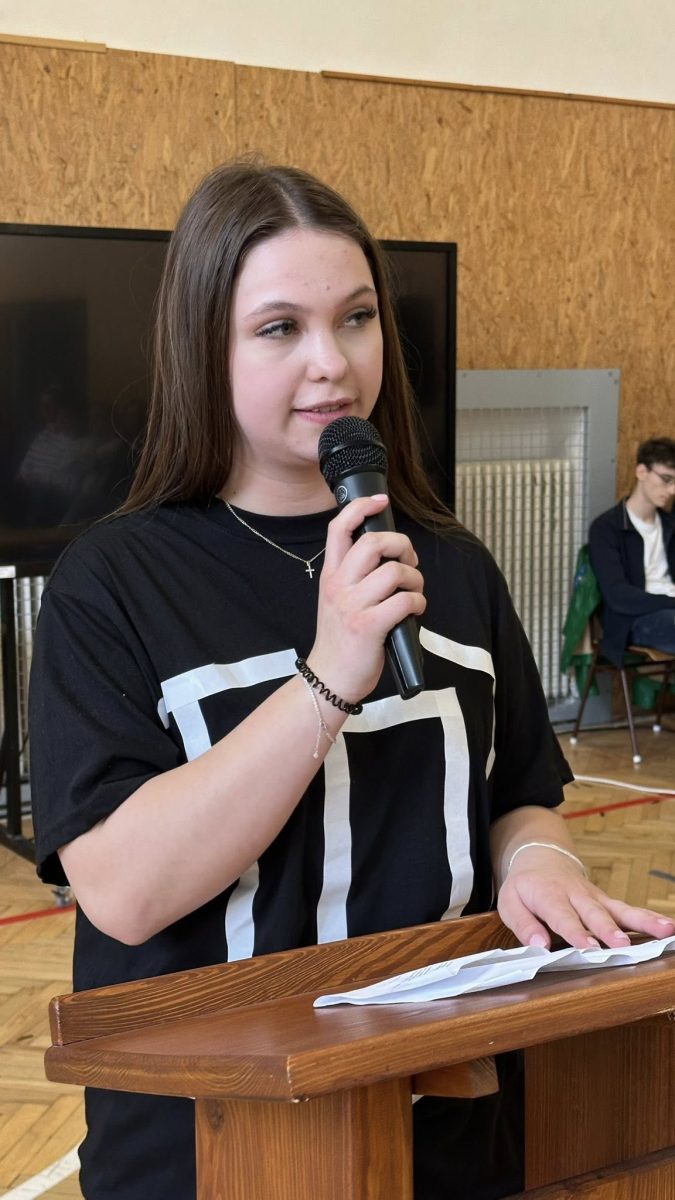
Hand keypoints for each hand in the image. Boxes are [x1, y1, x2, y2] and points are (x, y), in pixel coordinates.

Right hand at [309, 495, 425, 702]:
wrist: (329, 678)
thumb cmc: (341, 640)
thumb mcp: (337, 600)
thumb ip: (355, 577)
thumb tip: (391, 556)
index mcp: (331, 575)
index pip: (339, 528)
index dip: (360, 507)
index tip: (380, 501)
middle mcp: (338, 585)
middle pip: (373, 542)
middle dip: (402, 546)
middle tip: (409, 562)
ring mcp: (353, 605)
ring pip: (395, 571)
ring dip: (415, 579)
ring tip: (414, 592)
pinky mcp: (369, 626)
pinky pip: (405, 600)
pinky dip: (418, 602)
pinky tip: (414, 611)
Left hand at [497, 846, 674, 949]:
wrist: (541, 857)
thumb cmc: (525, 886)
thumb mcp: (509, 902)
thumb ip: (523, 925)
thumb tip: (538, 947)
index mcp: (548, 895)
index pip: (562, 916)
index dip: (575, 932)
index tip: (587, 948)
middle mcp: (576, 895)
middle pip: (595, 913)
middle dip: (609, 930)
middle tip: (622, 946)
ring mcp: (595, 898)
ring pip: (620, 909)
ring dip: (642, 921)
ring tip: (665, 931)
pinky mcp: (607, 901)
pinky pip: (629, 910)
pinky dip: (649, 919)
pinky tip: (669, 928)